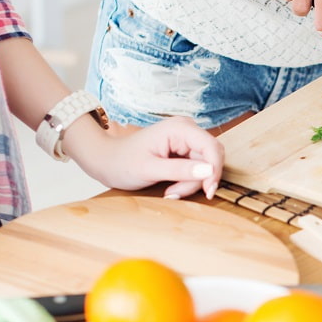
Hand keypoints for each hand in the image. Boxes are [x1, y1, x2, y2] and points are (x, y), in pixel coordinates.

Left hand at [75, 116, 224, 199]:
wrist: (107, 161)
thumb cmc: (122, 162)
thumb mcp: (149, 169)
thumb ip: (180, 170)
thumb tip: (209, 171)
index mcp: (179, 128)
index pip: (212, 147)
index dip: (214, 170)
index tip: (208, 191)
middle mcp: (186, 130)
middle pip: (210, 158)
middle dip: (199, 180)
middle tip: (176, 193)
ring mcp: (186, 140)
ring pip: (205, 166)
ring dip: (191, 183)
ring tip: (170, 191)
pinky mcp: (185, 150)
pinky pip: (198, 168)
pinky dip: (188, 181)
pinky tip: (172, 187)